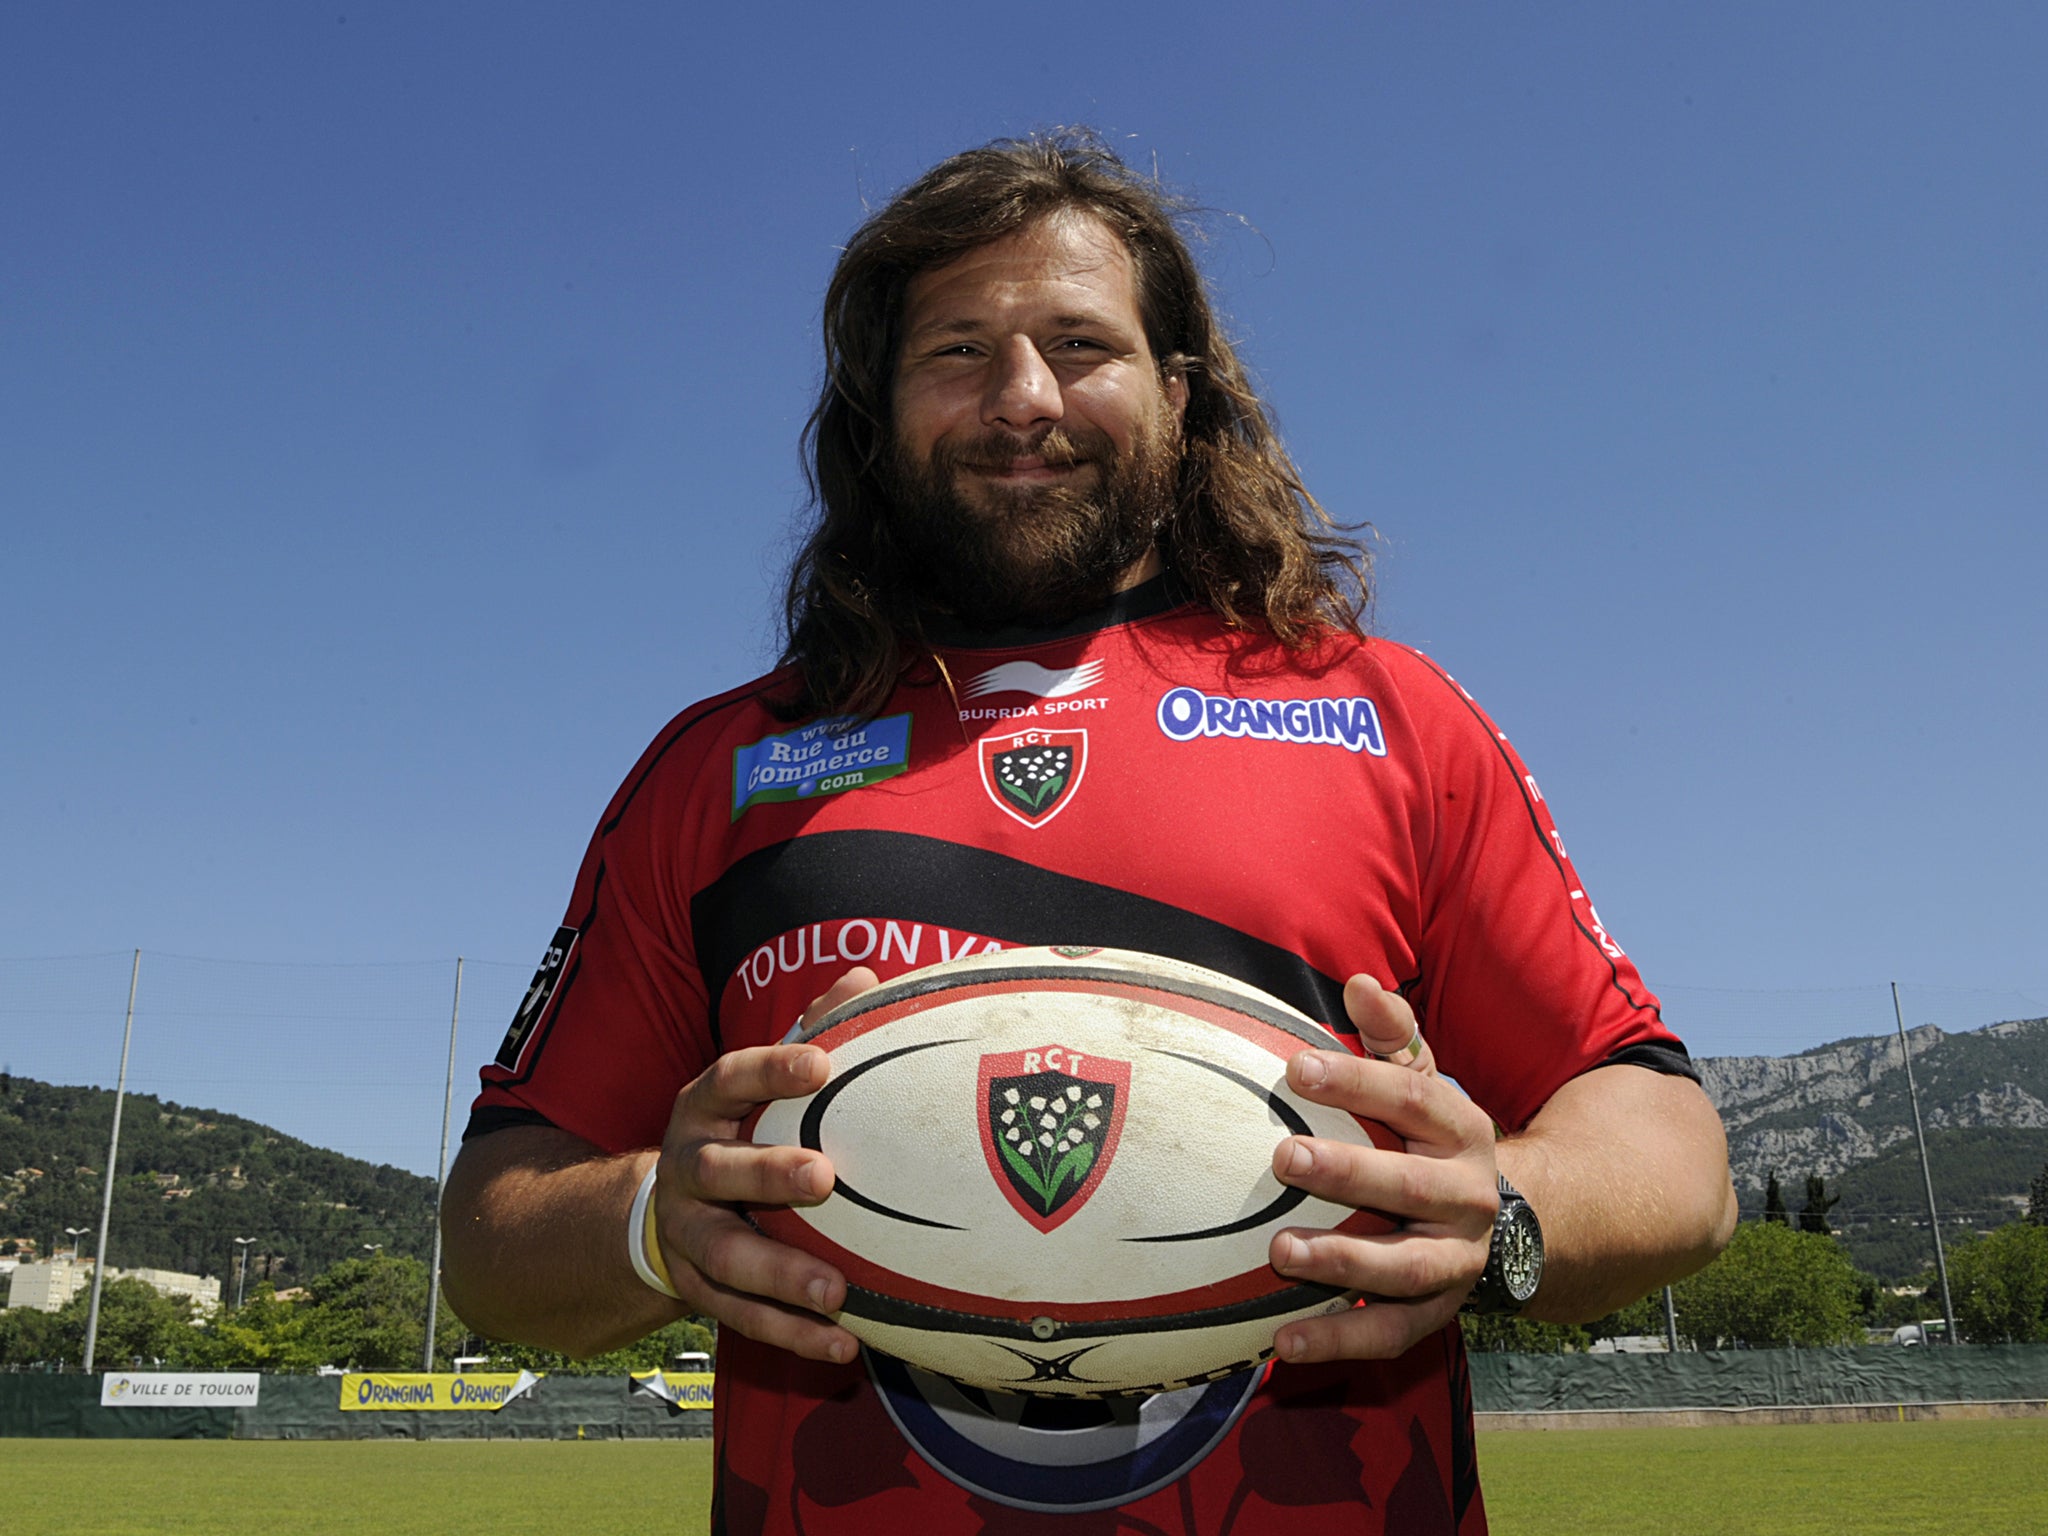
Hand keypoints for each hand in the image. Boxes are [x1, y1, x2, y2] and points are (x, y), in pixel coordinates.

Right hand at [648, 967, 879, 1363]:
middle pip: (718, 1170)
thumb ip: (813, 1031)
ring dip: (779, 1276)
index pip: (728, 1077)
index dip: (769, 1070)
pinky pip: (741, 1316)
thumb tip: (867, 981)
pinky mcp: (697, 1288)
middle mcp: (685, 1167)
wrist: (667, 1207)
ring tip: (836, 1290)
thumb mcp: (762, 1079)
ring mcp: (687, 1233)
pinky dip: (790, 1333)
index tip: (820, 1064)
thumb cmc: (743, 1126)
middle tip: (825, 1179)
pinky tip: (842, 1343)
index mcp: (702, 1107)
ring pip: (724, 1256)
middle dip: (766, 1174)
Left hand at [1267, 974, 1500, 1361]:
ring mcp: (1455, 1259)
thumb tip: (1358, 984)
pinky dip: (1340, 1342)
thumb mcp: (1425, 1083)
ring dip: (1343, 1263)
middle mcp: (1466, 1196)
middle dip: (1348, 1172)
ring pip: (1404, 1267)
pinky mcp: (1437, 1312)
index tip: (1295, 1066)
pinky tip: (1284, 1343)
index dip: (1356, 1080)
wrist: (1516, 1225)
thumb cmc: (1434, 1138)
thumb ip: (1392, 1037)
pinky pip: (1391, 1335)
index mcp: (1461, 1129)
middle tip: (1283, 1156)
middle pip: (1410, 1183)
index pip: (1412, 1098)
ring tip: (1279, 1252)